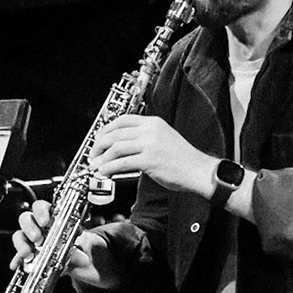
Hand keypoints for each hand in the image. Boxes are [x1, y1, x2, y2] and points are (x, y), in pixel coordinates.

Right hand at [11, 199, 114, 288]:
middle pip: (26, 219)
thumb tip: (78, 255)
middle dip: (30, 227)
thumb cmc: (80, 246)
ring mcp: (32, 241)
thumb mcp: (83, 246)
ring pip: (19, 236)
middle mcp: (40, 227)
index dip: (41, 212)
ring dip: (22, 244)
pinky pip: (19, 256)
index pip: (41, 207)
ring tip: (29, 253)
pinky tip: (19, 264)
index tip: (45, 221)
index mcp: (53, 218)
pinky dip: (18, 260)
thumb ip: (79, 249)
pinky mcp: (30, 255)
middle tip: (38, 238)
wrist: (83, 262)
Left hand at [91, 112, 207, 195]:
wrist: (199, 171)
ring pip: (115, 147)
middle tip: (93, 154)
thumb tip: (122, 147)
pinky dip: (109, 167)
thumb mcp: (164, 139)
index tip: (99, 138)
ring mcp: (150, 144)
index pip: (122, 120)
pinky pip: (122, 162)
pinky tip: (105, 172)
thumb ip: (145, 138)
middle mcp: (150, 130)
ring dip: (102, 158)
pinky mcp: (149, 160)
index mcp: (153, 123)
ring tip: (96, 166)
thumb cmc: (184, 160)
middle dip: (99, 145)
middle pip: (115, 133)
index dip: (106, 129)